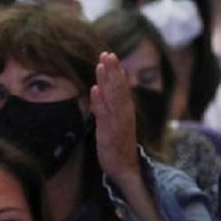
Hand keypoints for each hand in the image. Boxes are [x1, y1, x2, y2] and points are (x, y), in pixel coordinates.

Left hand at [90, 52, 139, 183]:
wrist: (126, 167)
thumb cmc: (119, 142)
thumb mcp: (115, 119)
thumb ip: (110, 102)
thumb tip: (104, 84)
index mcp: (125, 108)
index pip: (121, 85)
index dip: (115, 70)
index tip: (110, 54)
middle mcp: (124, 112)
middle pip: (118, 87)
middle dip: (112, 70)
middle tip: (107, 53)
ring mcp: (117, 121)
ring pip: (113, 97)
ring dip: (107, 80)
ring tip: (101, 65)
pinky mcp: (109, 132)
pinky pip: (104, 114)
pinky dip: (100, 101)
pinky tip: (95, 89)